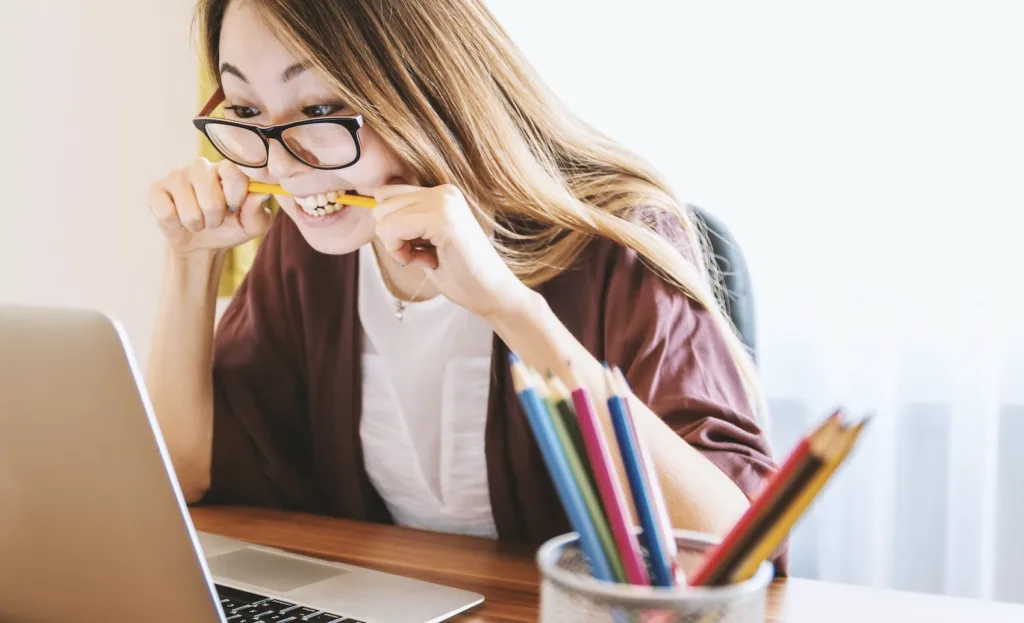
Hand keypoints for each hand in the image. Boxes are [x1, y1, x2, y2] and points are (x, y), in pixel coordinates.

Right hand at [148, 157, 272, 257]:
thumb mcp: (252, 225)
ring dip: (197, 225)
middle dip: (215, 219)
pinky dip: (176, 225)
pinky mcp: (156, 190)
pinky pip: (167, 214)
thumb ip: (258, 210)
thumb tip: (261, 193)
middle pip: (212, 200)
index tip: (235, 206)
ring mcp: (176, 175)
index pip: (233, 172)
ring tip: (198, 220)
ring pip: (190, 212)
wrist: (201, 243)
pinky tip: (178, 219)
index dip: (236, 196)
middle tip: (214, 218)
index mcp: (226, 168)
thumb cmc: (230, 227)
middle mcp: (200, 166)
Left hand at [371, 183, 532, 318]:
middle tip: (422, 254)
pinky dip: (400, 252)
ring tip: (428, 257)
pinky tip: (428, 262)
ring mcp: (444, 202)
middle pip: (381, 203)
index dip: (392, 226)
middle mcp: (443, 191)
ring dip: (397, 245)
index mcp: (441, 193)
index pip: (387, 193)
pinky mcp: (442, 219)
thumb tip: (372, 206)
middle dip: (392, 235)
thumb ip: (406, 221)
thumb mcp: (426, 240)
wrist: (492, 295)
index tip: (418, 247)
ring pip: (383, 217)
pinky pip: (392, 229)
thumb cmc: (459, 274)